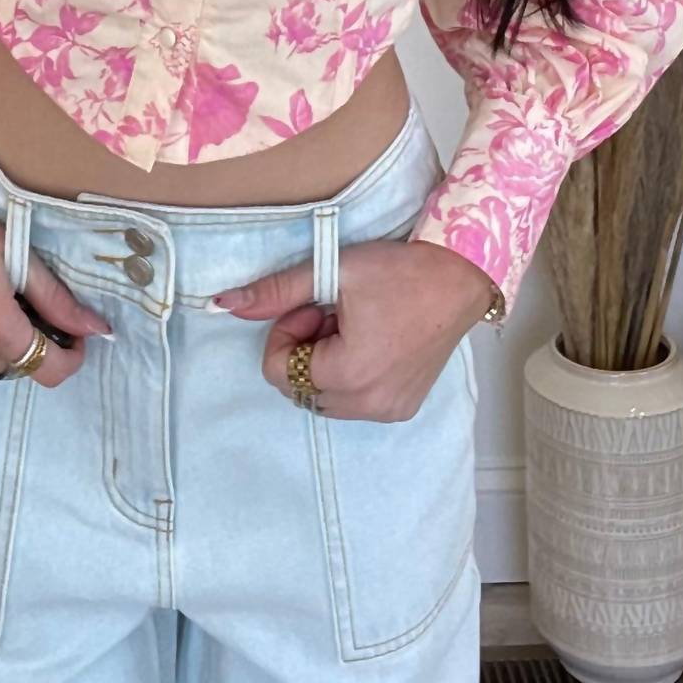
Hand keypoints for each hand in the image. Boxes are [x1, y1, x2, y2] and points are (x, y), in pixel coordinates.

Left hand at [208, 237, 491, 420]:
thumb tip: (223, 305)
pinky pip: (355, 402)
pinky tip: (373, 341)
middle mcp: (370, 404)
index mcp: (349, 374)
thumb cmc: (399, 271)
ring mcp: (389, 411)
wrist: (460, 276)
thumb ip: (275, 292)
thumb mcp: (331, 272)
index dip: (286, 332)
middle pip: (298, 389)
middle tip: (332, 313)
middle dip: (303, 350)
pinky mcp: (404, 408)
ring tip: (354, 325)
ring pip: (325, 398)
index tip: (313, 305)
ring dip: (325, 364)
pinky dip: (350, 376)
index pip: (278, 371)